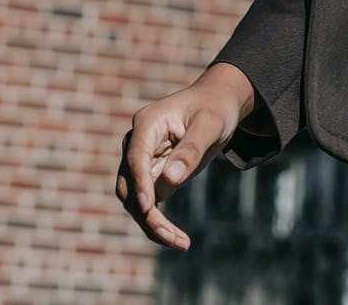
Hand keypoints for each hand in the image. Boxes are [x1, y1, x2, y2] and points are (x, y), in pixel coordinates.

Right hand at [115, 62, 256, 250]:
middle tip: (173, 238)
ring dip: (152, 224)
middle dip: (147, 214)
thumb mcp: (210, 125)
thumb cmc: (214, 109)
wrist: (217, 104)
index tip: (147, 207)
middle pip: (129, 185)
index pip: (136, 157)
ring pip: (135, 201)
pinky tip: (179, 239)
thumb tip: (171, 181)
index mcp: (147, 124)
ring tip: (181, 243)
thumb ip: (190, 150)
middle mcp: (137, 144)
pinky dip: (159, 222)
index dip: (140, 183)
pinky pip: (149, 204)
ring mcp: (142, 162)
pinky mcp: (152, 177)